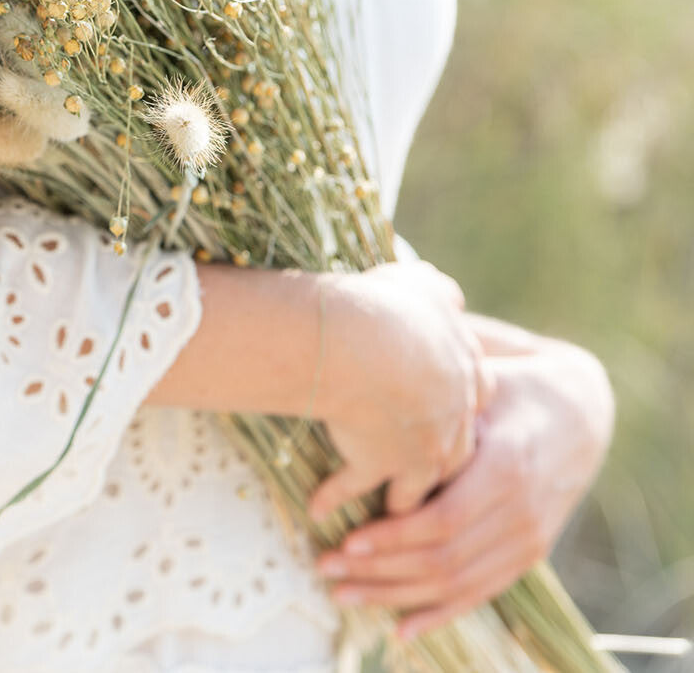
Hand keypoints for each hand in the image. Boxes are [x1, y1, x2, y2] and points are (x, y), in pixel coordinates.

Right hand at [309, 261, 493, 522]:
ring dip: (401, 495)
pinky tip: (318, 508)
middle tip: (423, 465)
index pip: (479, 397)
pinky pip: (356, 486)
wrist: (364, 343)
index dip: (459, 401)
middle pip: (458, 449)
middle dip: (441, 458)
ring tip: (386, 507)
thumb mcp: (425, 287)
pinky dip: (335, 497)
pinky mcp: (381, 462)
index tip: (445, 406)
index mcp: (465, 372)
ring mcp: (419, 446)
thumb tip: (449, 295)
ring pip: (419, 482)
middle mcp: (451, 416)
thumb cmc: (391, 306)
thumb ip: (440, 294)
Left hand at [315, 340, 614, 642]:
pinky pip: (480, 594)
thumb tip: (374, 374)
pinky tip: (399, 629)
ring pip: (456, 585)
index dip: (393, 538)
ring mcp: (528, 538)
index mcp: (506, 465)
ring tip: (344, 594)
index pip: (443, 521)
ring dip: (396, 596)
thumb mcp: (486, 380)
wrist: (582, 410)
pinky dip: (438, 615)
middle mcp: (521, 511)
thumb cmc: (516, 383)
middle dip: (380, 571)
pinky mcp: (528, 553)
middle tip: (326, 569)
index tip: (346, 541)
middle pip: (442, 560)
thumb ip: (443, 394)